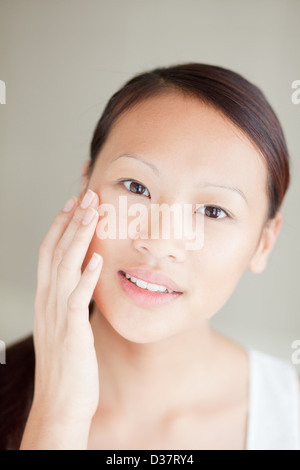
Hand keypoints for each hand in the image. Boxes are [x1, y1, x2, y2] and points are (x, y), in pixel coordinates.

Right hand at [20, 189, 101, 448]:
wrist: (61, 402)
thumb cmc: (69, 363)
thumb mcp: (68, 323)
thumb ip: (74, 297)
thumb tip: (88, 273)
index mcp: (47, 297)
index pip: (50, 251)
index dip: (61, 224)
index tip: (75, 201)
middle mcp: (48, 301)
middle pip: (55, 251)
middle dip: (71, 220)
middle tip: (87, 194)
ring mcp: (57, 316)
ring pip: (64, 267)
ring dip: (79, 237)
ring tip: (93, 213)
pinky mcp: (71, 332)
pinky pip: (77, 300)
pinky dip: (85, 277)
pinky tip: (98, 259)